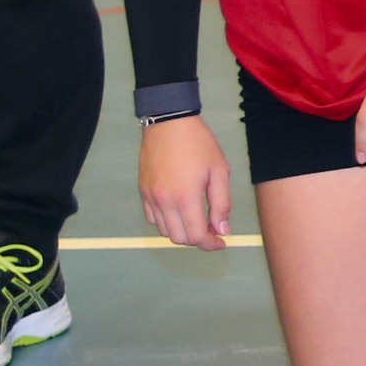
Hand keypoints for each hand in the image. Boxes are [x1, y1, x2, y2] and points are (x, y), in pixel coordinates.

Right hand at [138, 117, 231, 249]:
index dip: (210, 244)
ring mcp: (150, 197)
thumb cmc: (199, 143)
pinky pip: (153, 218)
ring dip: (182, 231)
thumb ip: (221, 204)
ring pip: (165, 231)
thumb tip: (222, 230)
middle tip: (213, 230)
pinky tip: (180, 211)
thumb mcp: (219, 171)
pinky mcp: (143, 191)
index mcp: (185, 197)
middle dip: (198, 239)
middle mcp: (164, 202)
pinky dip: (167, 222)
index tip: (221, 242)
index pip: (196, 236)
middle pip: (179, 238)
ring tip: (198, 219)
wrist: (169, 122)